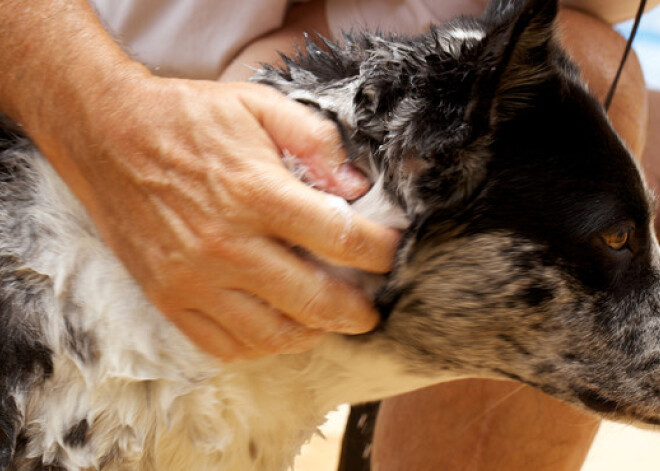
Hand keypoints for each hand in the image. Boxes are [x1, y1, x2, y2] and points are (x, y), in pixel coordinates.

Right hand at [49, 77, 398, 359]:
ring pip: (272, 334)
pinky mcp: (168, 297)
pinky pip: (224, 346)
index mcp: (255, 192)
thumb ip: (315, 139)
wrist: (107, 135)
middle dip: (358, 310)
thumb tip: (357, 184)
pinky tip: (276, 327)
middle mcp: (226, 244)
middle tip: (371, 309)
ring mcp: (193, 279)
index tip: (390, 253)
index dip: (379, 251)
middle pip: (314, 300)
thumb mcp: (257, 105)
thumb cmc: (187, 119)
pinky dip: (260, 346)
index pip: (340, 237)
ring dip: (313, 333)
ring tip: (327, 320)